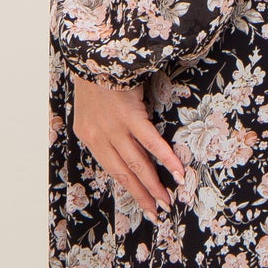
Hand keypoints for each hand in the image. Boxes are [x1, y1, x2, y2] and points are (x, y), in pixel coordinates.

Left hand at [71, 75, 186, 220]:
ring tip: (167, 200)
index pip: (112, 169)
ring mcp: (115, 128)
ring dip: (154, 184)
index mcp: (89, 136)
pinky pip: (151, 142)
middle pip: (124, 173)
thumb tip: (124, 143)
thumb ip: (105, 128)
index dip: (128, 188)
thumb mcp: (92, 108)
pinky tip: (177, 172)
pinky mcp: (130, 116)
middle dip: (141, 195)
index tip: (141, 203)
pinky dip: (165, 158)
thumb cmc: (97, 78)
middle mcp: (100, 137)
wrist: (95, 56)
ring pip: (137, 164)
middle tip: (157, 212)